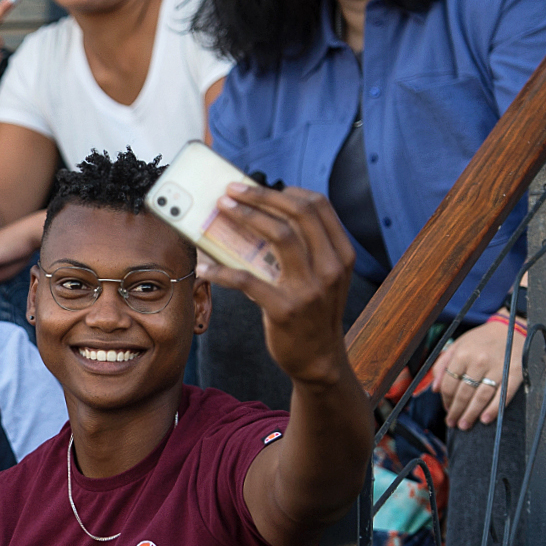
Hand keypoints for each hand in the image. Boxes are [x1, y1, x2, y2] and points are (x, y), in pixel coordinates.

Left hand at [198, 183, 355, 388]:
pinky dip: (222, 271)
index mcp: (341, 254)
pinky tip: (204, 267)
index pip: (318, 207)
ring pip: (279, 237)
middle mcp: (331, 267)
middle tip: (231, 191)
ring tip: (221, 209)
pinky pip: (247, 281)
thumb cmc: (313, 313)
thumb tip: (262, 217)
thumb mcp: (323, 278)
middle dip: (261, 196)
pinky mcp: (285, 309)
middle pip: (297, 214)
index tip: (259, 186)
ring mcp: (309, 288)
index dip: (287, 190)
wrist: (319, 359)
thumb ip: (307, 250)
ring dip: (245, 217)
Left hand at [431, 319, 526, 430]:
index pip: (450, 384)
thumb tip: (436, 389)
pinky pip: (503, 395)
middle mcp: (479, 361)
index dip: (446, 400)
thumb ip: (442, 366)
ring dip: (471, 414)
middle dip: (456, 411)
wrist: (510, 327)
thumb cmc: (480, 339)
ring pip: (481, 397)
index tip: (446, 410)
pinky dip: (494, 409)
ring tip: (465, 425)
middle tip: (453, 423)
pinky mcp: (514, 373)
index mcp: (462, 354)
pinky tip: (485, 419)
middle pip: (464, 393)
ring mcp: (498, 368)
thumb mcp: (457, 345)